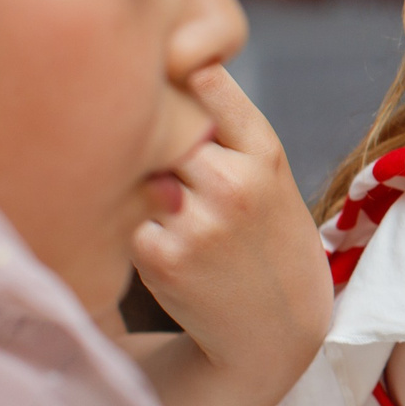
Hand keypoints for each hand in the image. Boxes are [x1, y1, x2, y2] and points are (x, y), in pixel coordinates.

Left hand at [133, 65, 332, 385]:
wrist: (276, 330)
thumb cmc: (268, 241)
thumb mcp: (271, 179)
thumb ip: (229, 131)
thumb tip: (164, 75)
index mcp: (266, 155)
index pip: (208, 83)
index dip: (181, 76)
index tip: (169, 77)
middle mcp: (234, 184)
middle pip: (163, 130)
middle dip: (159, 143)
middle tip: (174, 173)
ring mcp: (197, 222)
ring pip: (142, 172)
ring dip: (146, 187)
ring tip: (178, 217)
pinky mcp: (162, 258)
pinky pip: (128, 219)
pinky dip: (139, 229)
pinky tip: (171, 250)